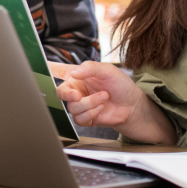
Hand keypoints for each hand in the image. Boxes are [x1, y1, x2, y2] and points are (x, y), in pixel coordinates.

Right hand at [52, 61, 176, 144]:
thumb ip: (90, 68)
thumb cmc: (120, 85)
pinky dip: (90, 114)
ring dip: (89, 103)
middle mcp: (77, 90)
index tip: (56, 74)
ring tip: (104, 97)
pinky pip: (79, 119)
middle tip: (77, 95)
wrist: (133, 104)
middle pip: (62, 93)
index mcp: (79, 77)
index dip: (53, 73)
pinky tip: (101, 108)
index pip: (60, 72)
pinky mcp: (86, 118)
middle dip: (68, 95)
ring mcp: (81, 105)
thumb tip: (73, 72)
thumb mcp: (107, 70)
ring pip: (72, 107)